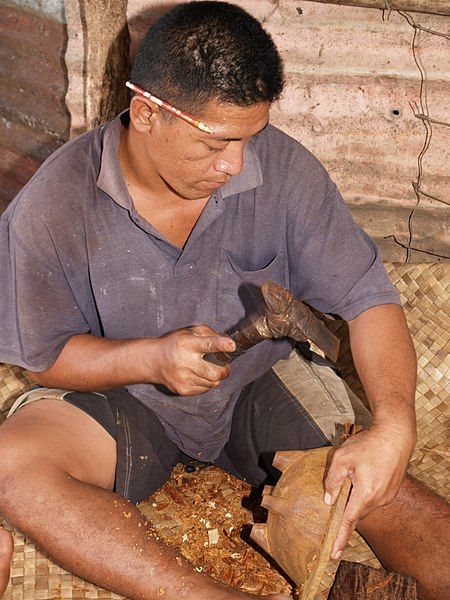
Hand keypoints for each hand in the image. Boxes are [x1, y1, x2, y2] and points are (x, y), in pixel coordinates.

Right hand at [151, 325, 234, 395]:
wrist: (154, 361)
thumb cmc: (175, 344)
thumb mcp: (189, 332)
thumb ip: (210, 334)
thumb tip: (228, 342)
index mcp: (188, 344)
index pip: (208, 344)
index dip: (222, 345)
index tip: (232, 346)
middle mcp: (185, 361)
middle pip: (215, 372)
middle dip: (225, 370)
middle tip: (223, 366)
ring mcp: (184, 378)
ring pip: (212, 383)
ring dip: (214, 377)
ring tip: (207, 369)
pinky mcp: (183, 390)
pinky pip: (204, 390)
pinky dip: (206, 383)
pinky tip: (198, 376)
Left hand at [324, 423, 415, 558]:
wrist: (395, 435)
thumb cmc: (367, 445)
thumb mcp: (342, 459)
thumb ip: (332, 481)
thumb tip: (328, 500)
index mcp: (365, 494)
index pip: (349, 521)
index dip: (340, 538)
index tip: (335, 554)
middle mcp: (379, 500)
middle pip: (356, 511)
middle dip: (347, 505)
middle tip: (344, 485)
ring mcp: (387, 496)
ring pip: (365, 504)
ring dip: (357, 496)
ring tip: (358, 471)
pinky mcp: (392, 491)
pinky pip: (374, 498)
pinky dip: (366, 491)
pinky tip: (366, 472)